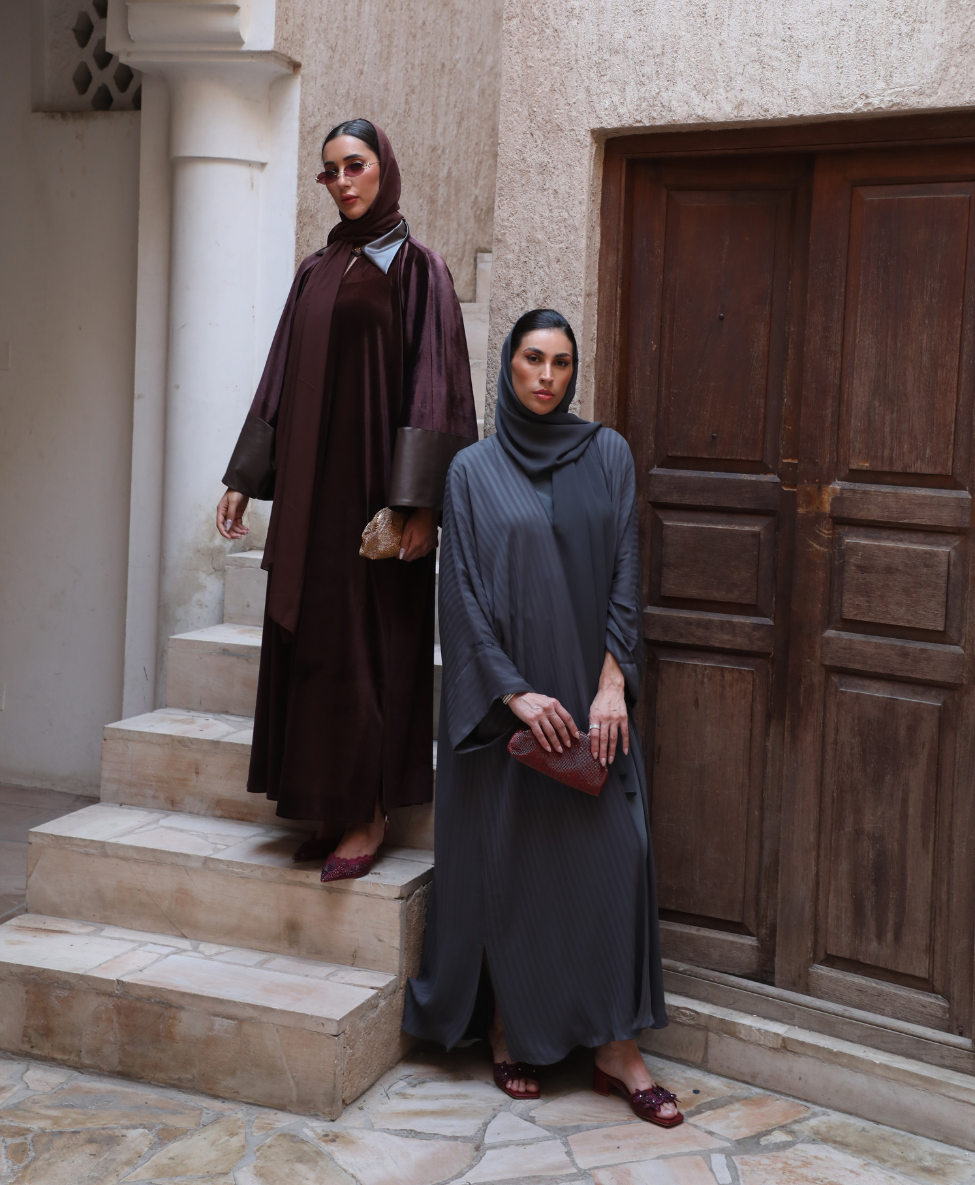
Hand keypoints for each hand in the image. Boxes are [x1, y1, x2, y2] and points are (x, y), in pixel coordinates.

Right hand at [217, 490, 249, 539]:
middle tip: (240, 536)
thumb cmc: (235, 492)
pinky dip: (242, 527)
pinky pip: (238, 523)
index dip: (224, 532)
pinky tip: (246, 529)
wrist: (243, 487)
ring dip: (239, 531)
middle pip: (227, 527)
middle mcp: (225, 514)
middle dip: (233, 532)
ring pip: (233, 526)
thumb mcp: (233, 502)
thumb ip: (231, 514)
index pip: (220, 524)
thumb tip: (229, 526)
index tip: (229, 537)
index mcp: (221, 511)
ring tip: (246, 532)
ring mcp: (231, 515)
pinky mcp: (237, 514)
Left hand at [399, 507, 437, 560]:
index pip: (406, 557)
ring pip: (419, 556)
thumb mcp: (407, 529)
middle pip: (412, 558)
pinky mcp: (434, 544)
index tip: (396, 552)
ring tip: (409, 546)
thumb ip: (404, 542)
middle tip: (401, 549)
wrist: (430, 513)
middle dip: (405, 555)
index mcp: (417, 545)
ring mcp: (430, 547)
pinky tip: (419, 544)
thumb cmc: (417, 519)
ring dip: (413, 553)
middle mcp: (424, 548)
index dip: (399, 556)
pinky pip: (425, 552)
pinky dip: (421, 550)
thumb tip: (400, 553)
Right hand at [508, 692, 580, 754]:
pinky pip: (539, 734)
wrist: (518, 695)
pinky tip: (548, 748)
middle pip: (560, 726)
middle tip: (568, 745)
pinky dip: (544, 743)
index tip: (576, 735)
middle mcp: (548, 708)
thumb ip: (554, 709)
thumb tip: (563, 723)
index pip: (567, 717)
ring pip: (551, 732)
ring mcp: (540, 714)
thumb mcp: (547, 700)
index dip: (573, 727)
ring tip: (559, 749)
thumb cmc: (533, 699)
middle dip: (566, 737)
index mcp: (554, 703)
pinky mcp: (531, 720)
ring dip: (556, 742)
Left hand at [588, 651, 628, 766]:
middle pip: (603, 739)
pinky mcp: (623, 718)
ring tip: (610, 760)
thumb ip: (592, 724)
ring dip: (611, 750)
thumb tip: (590, 738)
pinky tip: (624, 752)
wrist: (612, 688)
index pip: (593, 735)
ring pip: (613, 738)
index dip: (594, 747)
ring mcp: (615, 719)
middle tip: (602, 763)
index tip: (594, 756)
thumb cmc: (600, 700)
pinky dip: (625, 743)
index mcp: (595, 717)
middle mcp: (605, 719)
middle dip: (602, 752)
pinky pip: (624, 733)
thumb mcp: (591, 710)